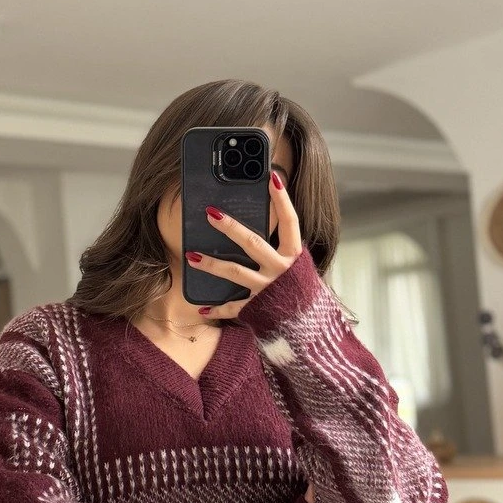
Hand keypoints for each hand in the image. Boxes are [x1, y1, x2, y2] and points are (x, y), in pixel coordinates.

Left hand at [185, 170, 301, 318]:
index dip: (282, 199)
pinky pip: (234, 308)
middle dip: (230, 227)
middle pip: (253, 243)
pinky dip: (217, 310)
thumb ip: (282, 245)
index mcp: (294, 254)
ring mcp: (268, 288)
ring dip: (211, 264)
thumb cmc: (300, 287)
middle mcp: (281, 269)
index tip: (272, 177)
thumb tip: (266, 217)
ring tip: (190, 256)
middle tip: (210, 213)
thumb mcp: (297, 262)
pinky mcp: (257, 308)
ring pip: (235, 272)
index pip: (289, 221)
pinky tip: (202, 308)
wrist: (311, 325)